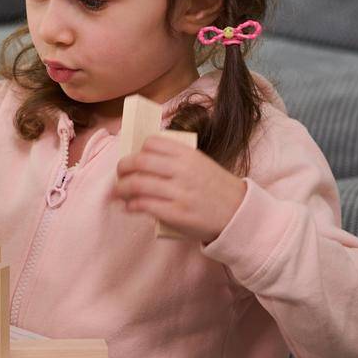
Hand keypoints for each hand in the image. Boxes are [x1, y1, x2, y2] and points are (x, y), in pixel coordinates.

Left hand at [113, 133, 247, 242]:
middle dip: (123, 168)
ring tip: (119, 192)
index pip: (152, 143)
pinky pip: (144, 205)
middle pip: (139, 162)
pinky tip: (129, 207)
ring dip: (122, 188)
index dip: (137, 150)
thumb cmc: (216, 188)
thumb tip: (143, 158)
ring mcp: (179, 192)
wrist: (238, 213)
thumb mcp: (200, 164)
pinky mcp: (176, 213)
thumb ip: (176, 159)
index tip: (133, 158)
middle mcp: (182, 170)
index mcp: (188, 154)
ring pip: (138, 184)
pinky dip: (131, 205)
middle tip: (120, 175)